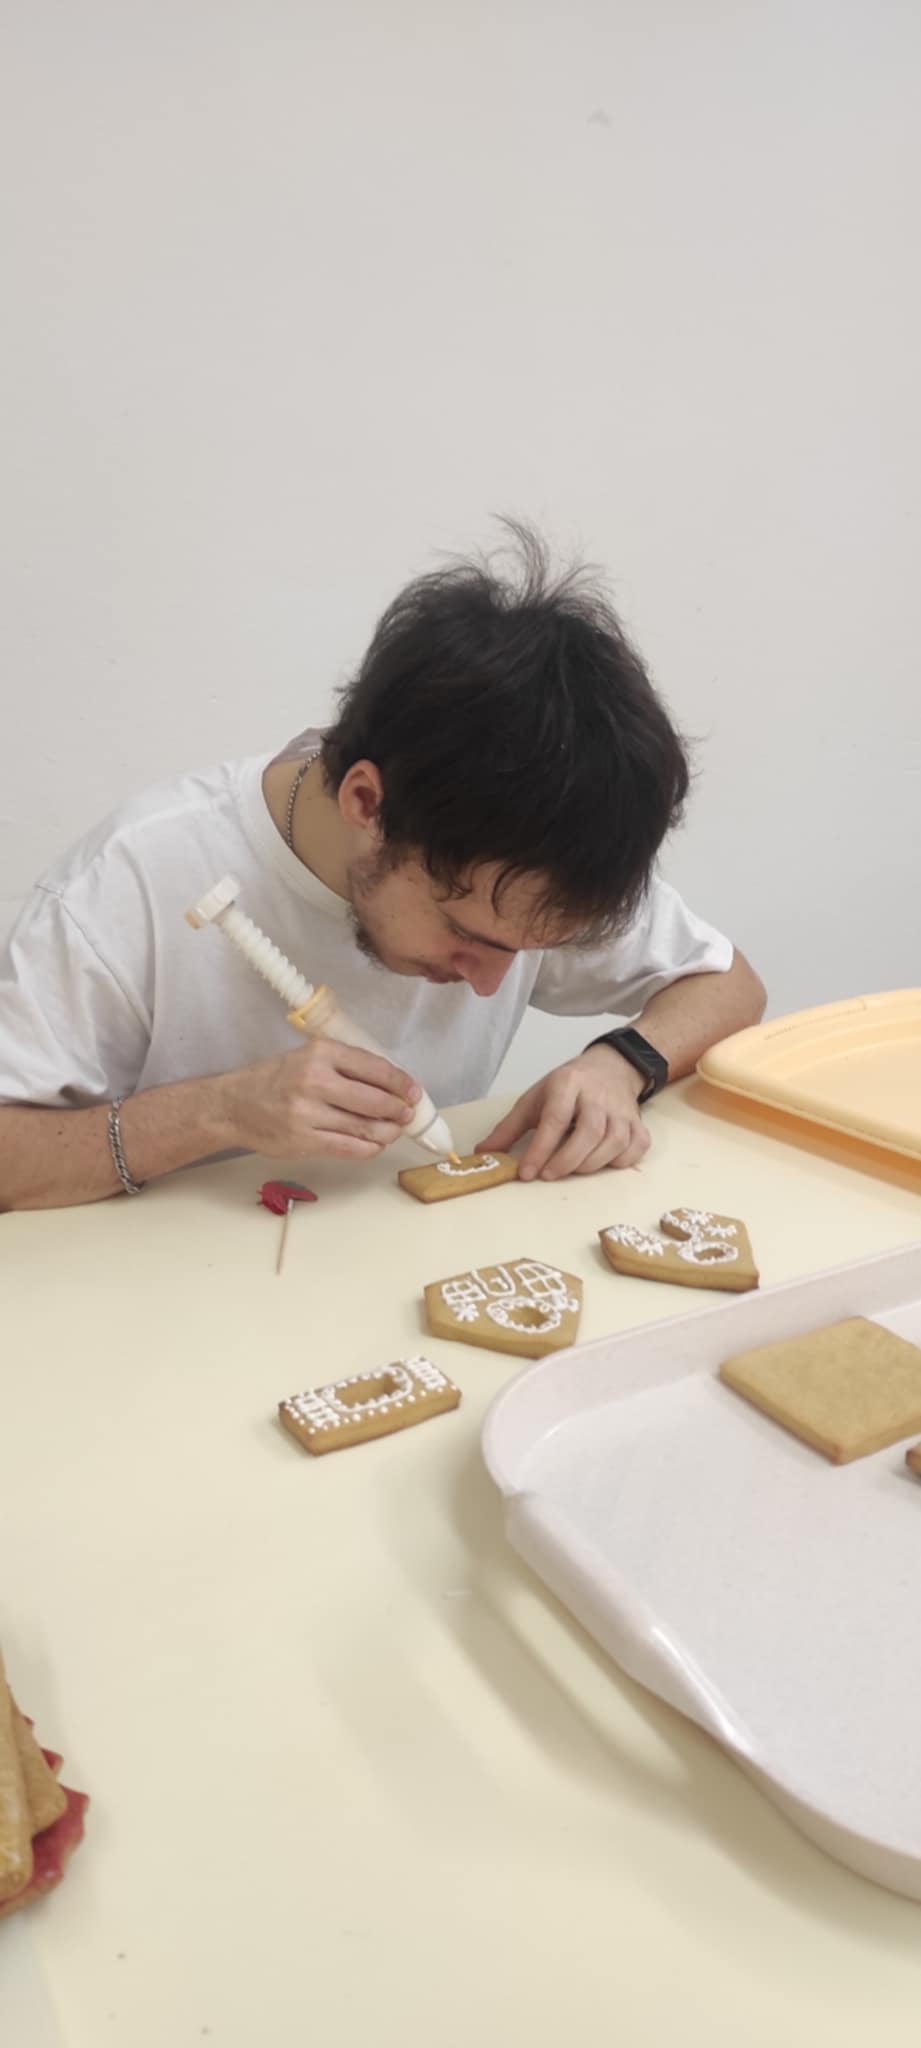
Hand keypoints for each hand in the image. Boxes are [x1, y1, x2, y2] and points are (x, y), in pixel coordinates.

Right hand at [216, 1037, 421, 1160]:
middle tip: (406, 1114)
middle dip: (398, 1109)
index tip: (413, 1091)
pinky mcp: (304, 1141)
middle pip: (374, 1100)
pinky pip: (349, 1148)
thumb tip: (390, 1083)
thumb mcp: (306, 1057)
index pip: (374, 1067)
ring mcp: (308, 1113)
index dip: (400, 1082)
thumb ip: (343, 1066)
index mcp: (320, 1053)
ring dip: (387, 1131)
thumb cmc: (274, 1080)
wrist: (234, 1105)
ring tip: (393, 1130)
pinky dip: (369, 1147)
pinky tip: (374, 1144)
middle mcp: (314, 1080)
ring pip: (365, 1127)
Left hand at [478, 1045, 650, 1179]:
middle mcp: (598, 1096)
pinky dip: (618, 1162)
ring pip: (613, 1143)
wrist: (610, 1068)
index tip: (526, 1173)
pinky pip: (634, 1150)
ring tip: (569, 1169)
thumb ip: (509, 1128)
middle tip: (548, 1175)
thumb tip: (483, 1153)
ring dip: (589, 1164)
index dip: (541, 1149)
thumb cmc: (567, 1087)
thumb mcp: (534, 1099)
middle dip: (566, 1160)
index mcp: (568, 1084)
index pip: (555, 1119)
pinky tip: (600, 1162)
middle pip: (589, 1133)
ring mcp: (622, 1111)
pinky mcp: (638, 1124)